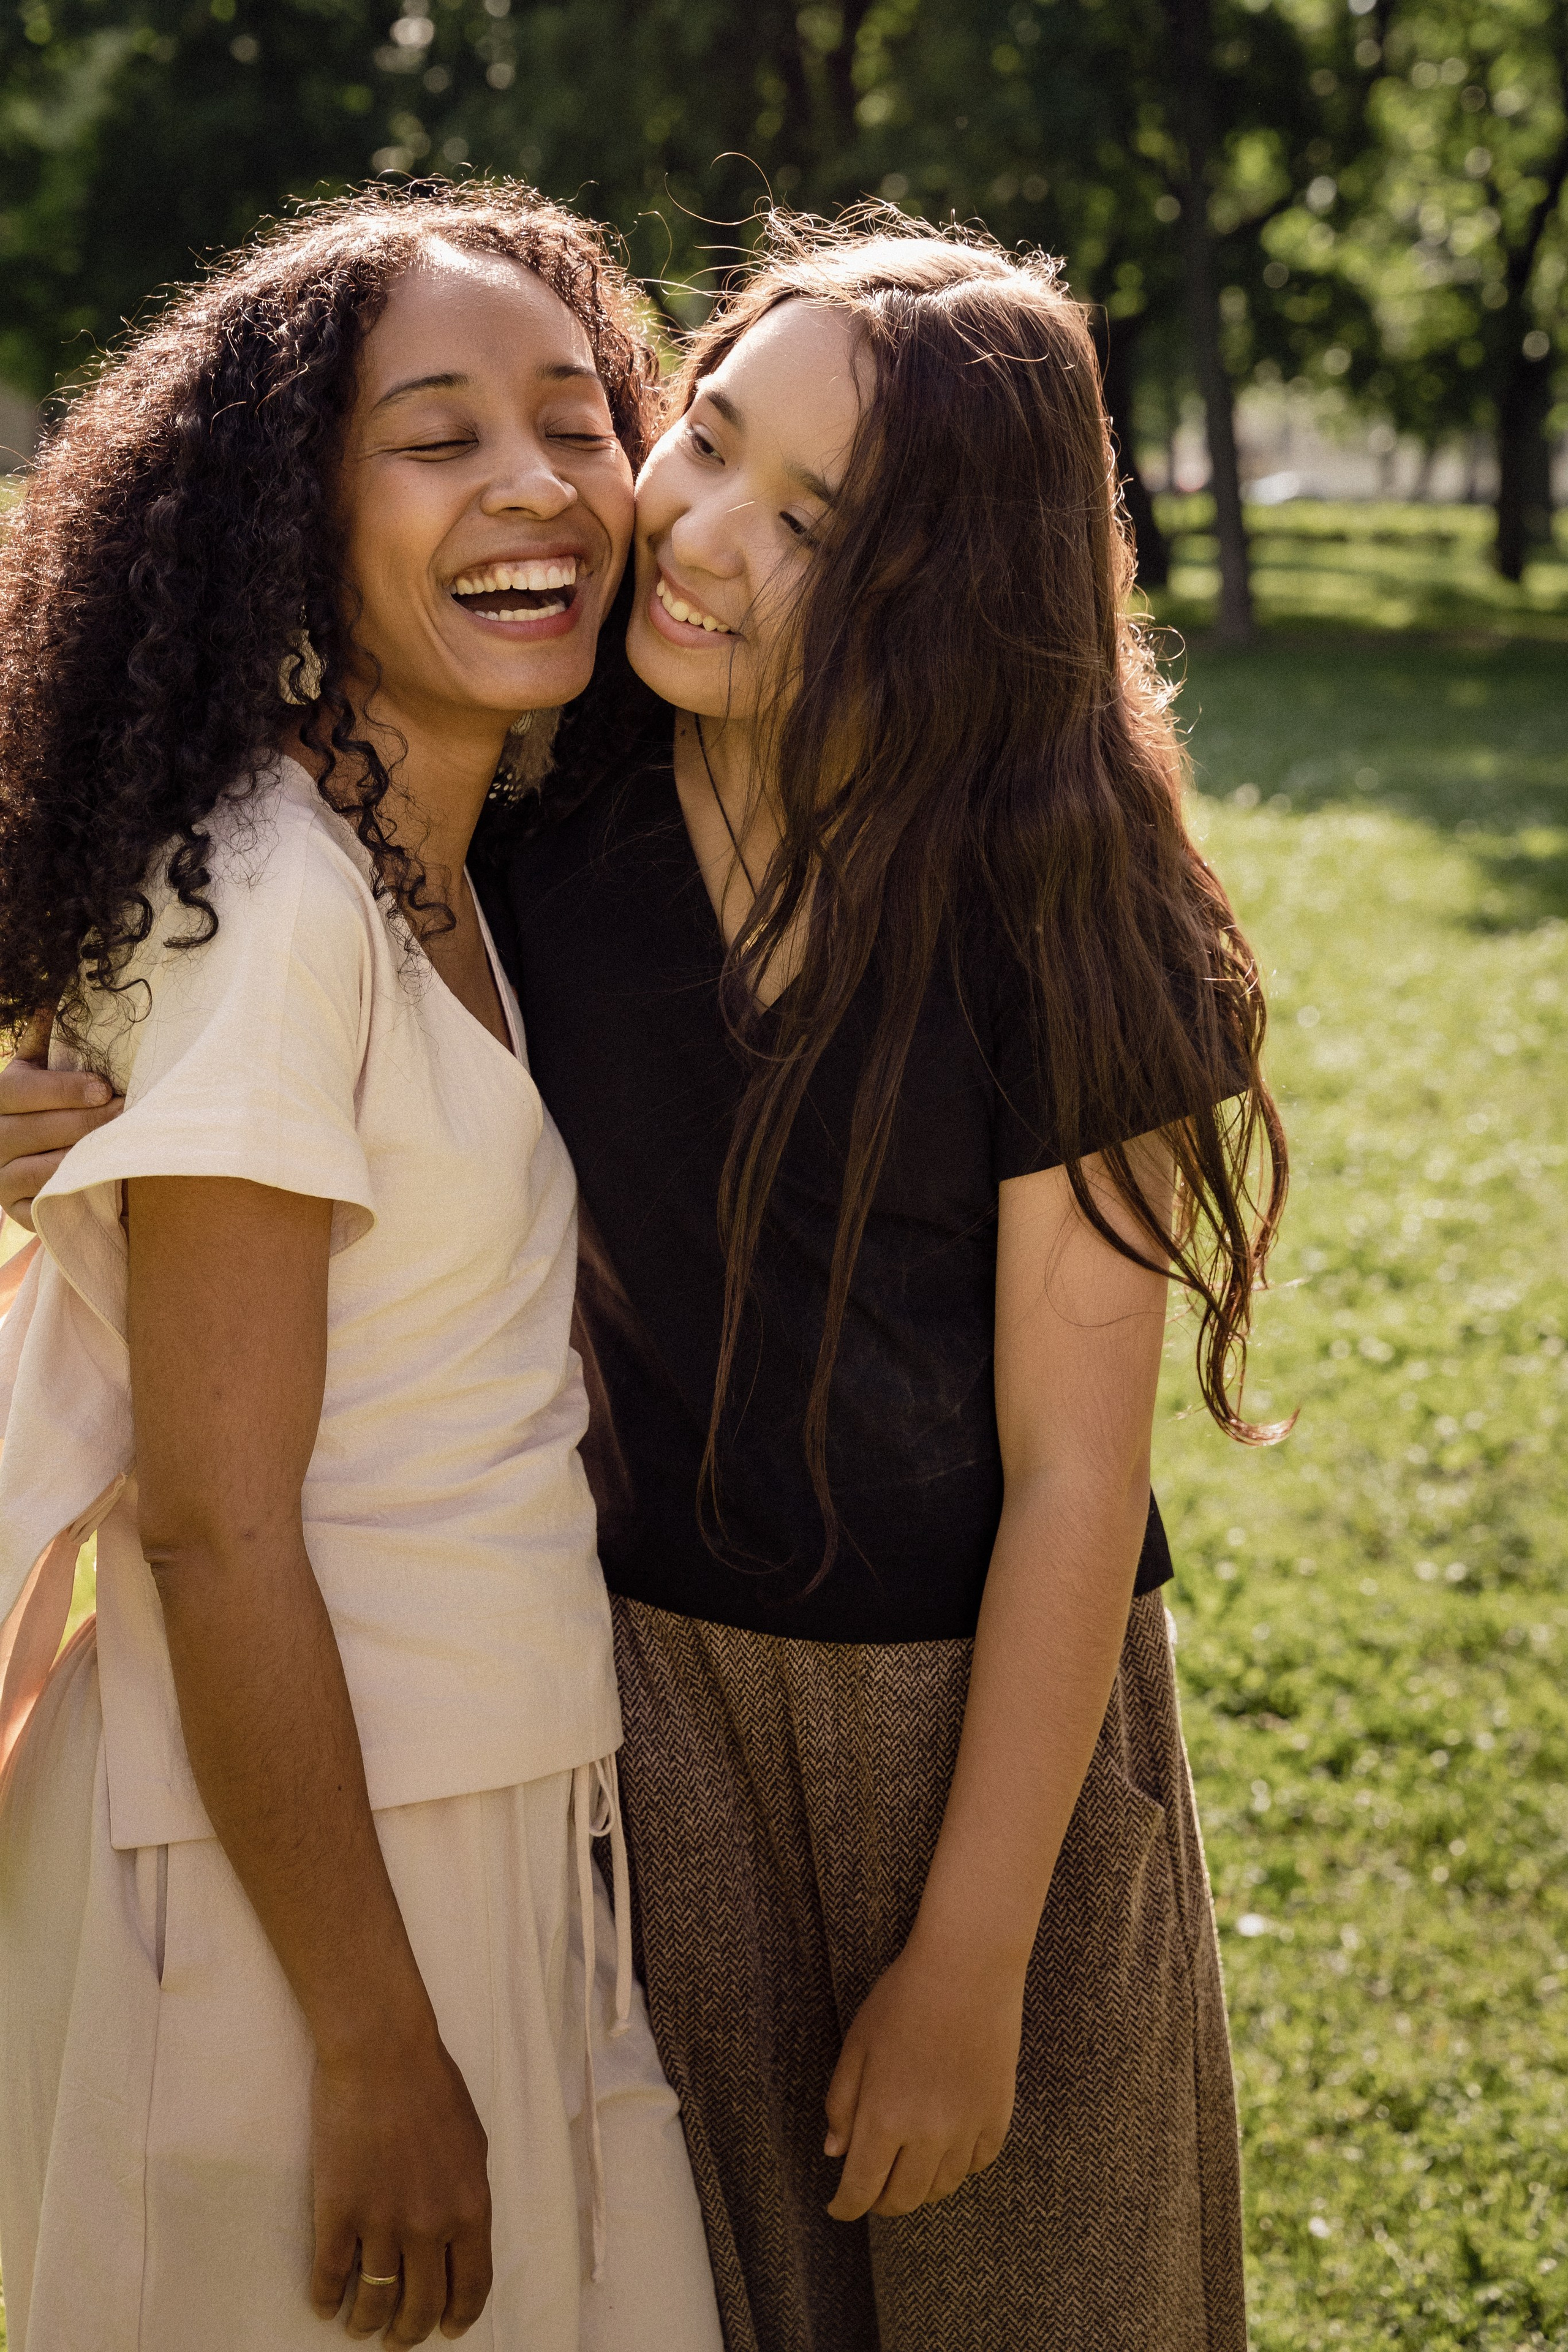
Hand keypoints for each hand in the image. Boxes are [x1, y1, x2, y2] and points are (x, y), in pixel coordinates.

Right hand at [0, 1010, 121, 1230]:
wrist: (24, 1158)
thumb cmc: (44, 1104)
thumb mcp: (37, 1069)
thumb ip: (42, 1038)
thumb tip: (53, 994)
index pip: (17, 1092)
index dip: (61, 1090)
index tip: (104, 1087)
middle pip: (32, 1132)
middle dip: (84, 1122)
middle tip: (127, 1114)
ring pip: (40, 1170)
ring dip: (84, 1158)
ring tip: (122, 1145)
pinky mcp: (17, 1211)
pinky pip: (45, 1203)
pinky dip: (73, 1192)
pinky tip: (103, 1178)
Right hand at [310, 2027, 492, 2343]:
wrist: (382, 2053)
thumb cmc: (431, 2086)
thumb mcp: (471, 2143)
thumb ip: (466, 2194)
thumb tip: (458, 2232)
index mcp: (469, 2207)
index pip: (471, 2285)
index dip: (460, 2316)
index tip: (449, 2330)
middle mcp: (429, 2226)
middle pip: (422, 2306)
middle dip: (409, 2332)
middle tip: (398, 2338)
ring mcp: (381, 2223)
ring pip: (374, 2302)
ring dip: (366, 2323)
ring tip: (359, 2326)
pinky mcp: (338, 2213)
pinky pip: (330, 2277)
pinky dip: (326, 2299)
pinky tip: (325, 2303)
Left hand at [823, 1933, 1024, 2220]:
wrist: (967, 1967)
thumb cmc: (902, 1998)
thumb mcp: (857, 2045)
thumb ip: (842, 2103)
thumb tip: (836, 2151)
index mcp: (884, 2118)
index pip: (862, 2188)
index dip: (846, 2205)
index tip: (839, 2207)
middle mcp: (927, 2135)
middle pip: (903, 2198)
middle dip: (881, 2202)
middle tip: (871, 2191)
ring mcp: (967, 2128)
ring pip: (942, 2187)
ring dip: (920, 2188)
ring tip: (907, 2171)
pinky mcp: (998, 2115)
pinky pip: (977, 2163)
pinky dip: (958, 2167)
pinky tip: (946, 2151)